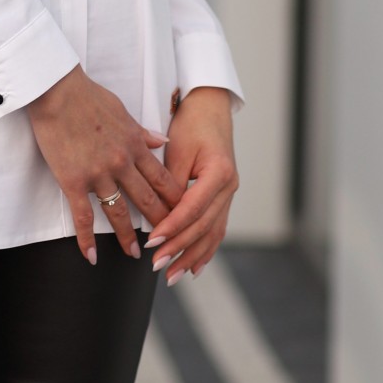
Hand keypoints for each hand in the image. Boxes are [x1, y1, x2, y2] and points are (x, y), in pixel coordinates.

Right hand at [26, 65, 181, 263]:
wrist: (57, 91)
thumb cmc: (87, 96)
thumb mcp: (122, 111)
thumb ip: (142, 132)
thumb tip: (162, 141)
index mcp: (135, 145)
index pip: (163, 179)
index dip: (176, 200)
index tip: (185, 214)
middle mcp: (122, 163)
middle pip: (148, 200)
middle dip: (161, 224)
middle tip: (170, 243)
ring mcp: (98, 174)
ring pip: (119, 213)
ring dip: (128, 237)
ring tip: (136, 255)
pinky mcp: (74, 181)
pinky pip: (83, 216)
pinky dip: (87, 239)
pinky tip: (92, 256)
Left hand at [144, 86, 238, 283]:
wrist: (210, 107)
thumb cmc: (191, 123)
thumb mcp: (178, 149)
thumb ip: (171, 183)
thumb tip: (160, 215)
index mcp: (220, 172)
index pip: (193, 208)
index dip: (173, 227)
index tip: (152, 242)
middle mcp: (230, 187)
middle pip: (203, 226)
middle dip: (179, 248)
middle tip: (156, 265)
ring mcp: (230, 194)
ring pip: (212, 233)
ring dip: (191, 255)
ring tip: (172, 276)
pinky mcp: (224, 198)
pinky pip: (215, 228)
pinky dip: (204, 249)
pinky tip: (193, 266)